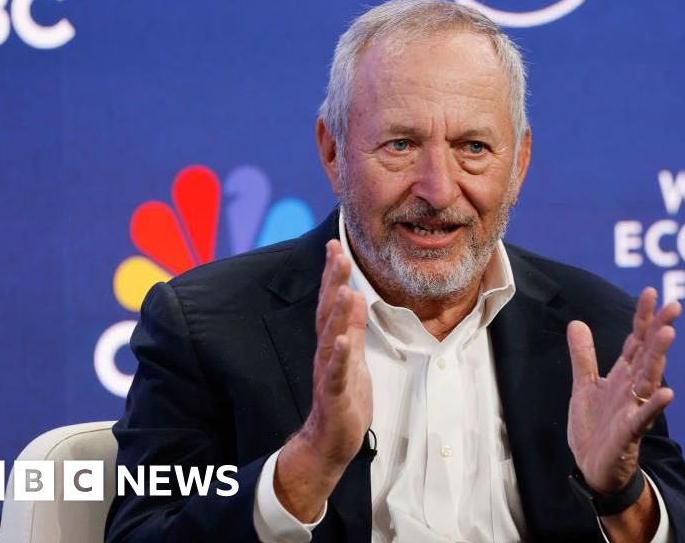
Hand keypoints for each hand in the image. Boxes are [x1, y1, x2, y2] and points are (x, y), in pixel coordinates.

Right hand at [274, 240, 371, 521]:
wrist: (330, 440)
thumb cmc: (344, 397)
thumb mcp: (353, 356)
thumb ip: (353, 327)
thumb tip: (358, 296)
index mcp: (332, 342)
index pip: (331, 301)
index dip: (333, 273)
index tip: (336, 244)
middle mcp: (326, 352)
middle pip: (328, 311)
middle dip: (333, 281)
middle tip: (337, 251)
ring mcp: (328, 371)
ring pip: (331, 338)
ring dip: (337, 313)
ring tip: (344, 288)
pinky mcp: (334, 394)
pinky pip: (335, 372)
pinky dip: (339, 356)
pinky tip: (344, 340)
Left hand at [566, 287, 680, 494]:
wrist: (593, 468)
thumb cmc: (594, 427)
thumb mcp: (583, 385)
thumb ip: (583, 356)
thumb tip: (577, 322)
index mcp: (622, 375)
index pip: (636, 340)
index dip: (642, 317)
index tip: (651, 292)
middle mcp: (632, 388)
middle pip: (648, 354)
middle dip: (659, 330)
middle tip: (674, 306)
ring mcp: (633, 409)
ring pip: (648, 378)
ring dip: (658, 357)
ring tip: (668, 334)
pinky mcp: (630, 432)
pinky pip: (644, 416)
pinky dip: (655, 405)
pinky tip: (667, 392)